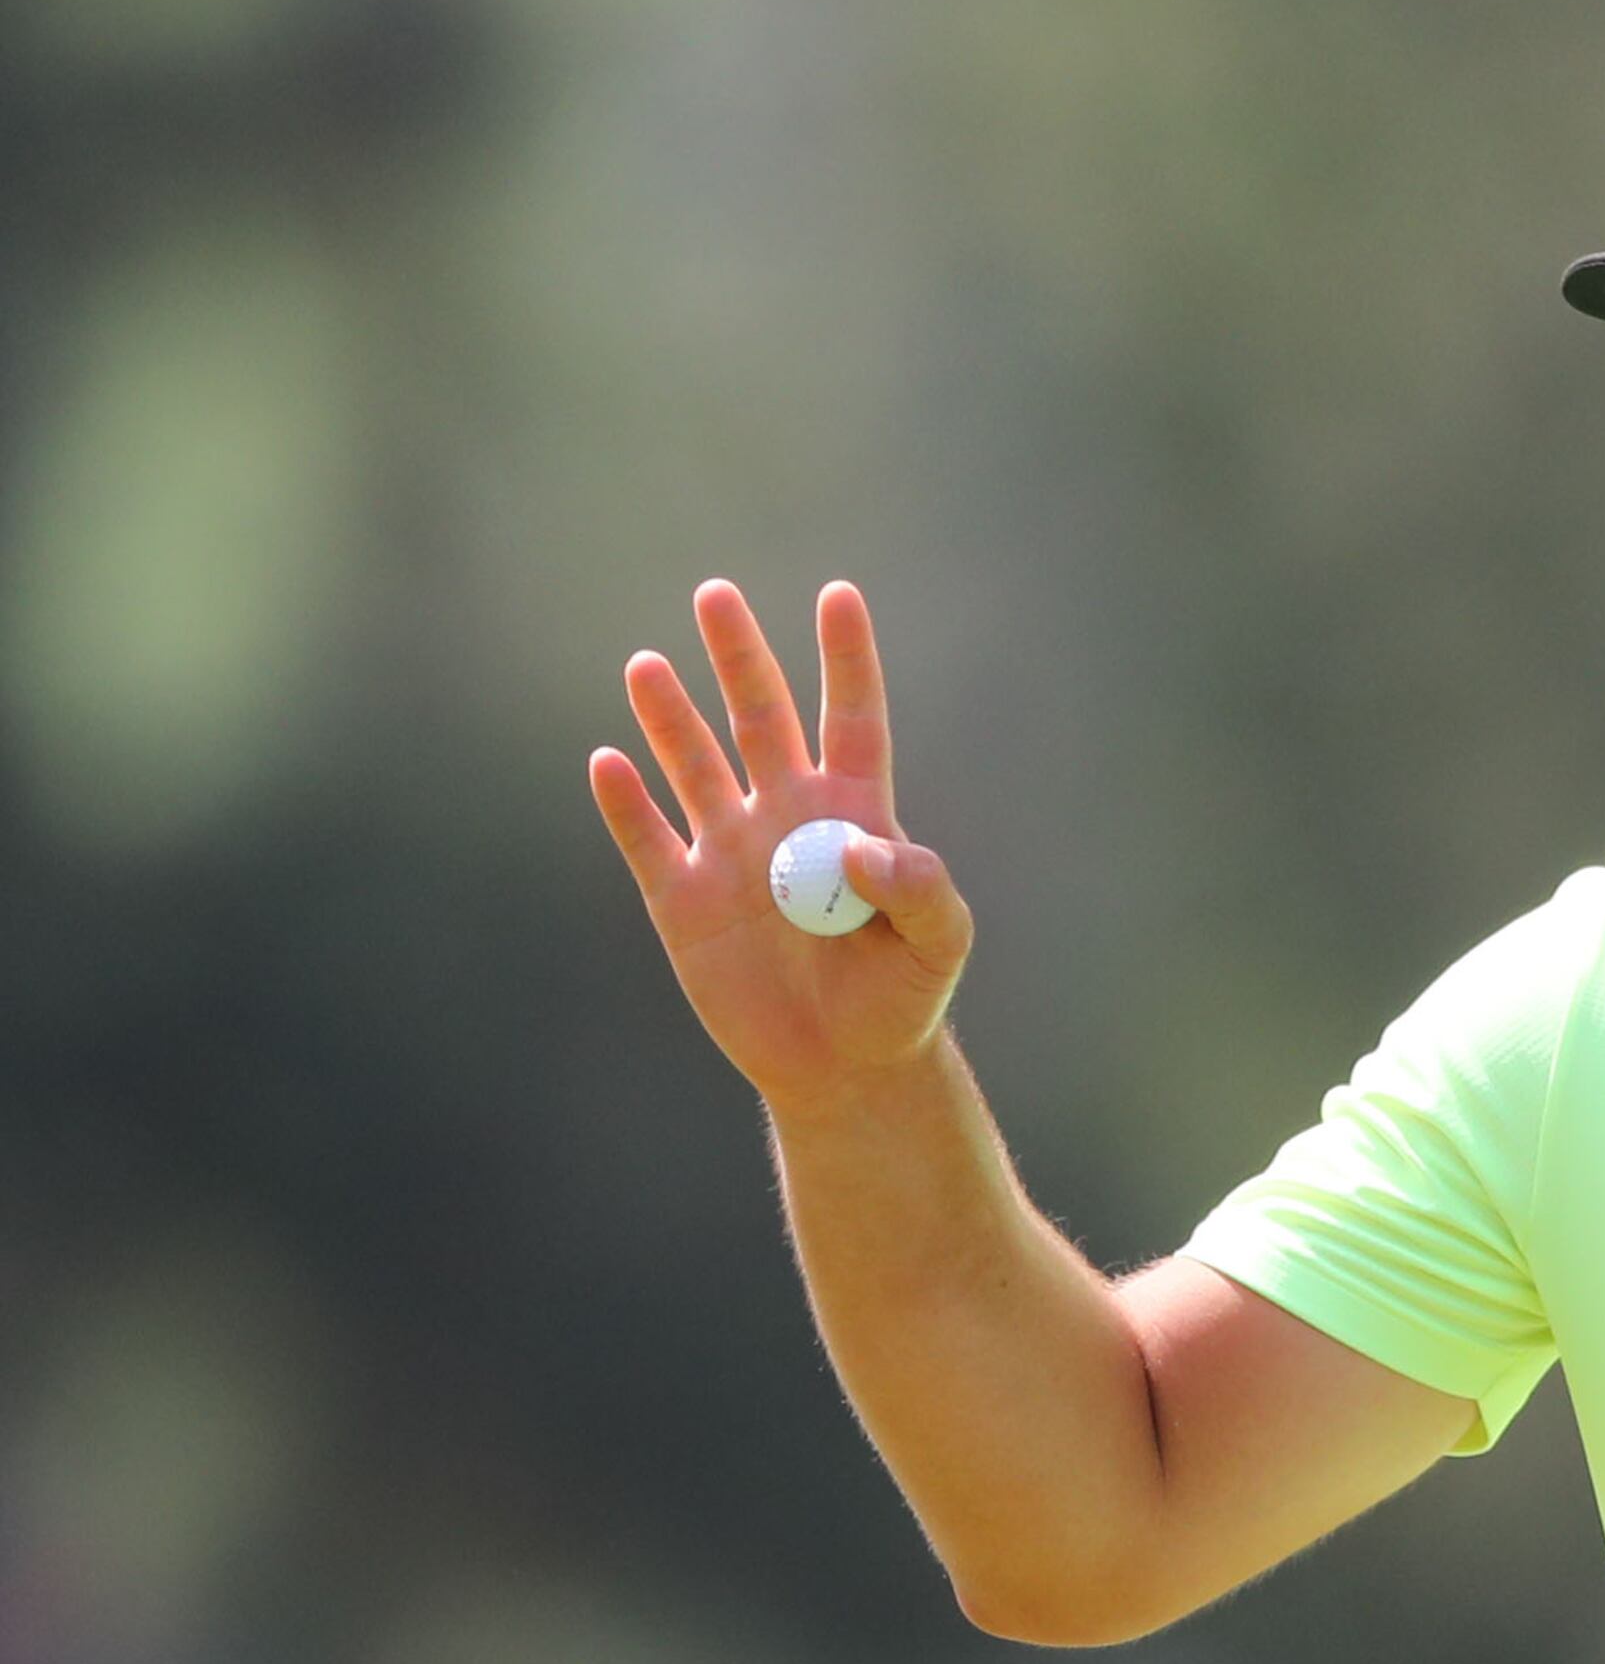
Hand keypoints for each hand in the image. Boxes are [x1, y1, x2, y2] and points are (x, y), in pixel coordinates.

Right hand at [590, 580, 973, 1105]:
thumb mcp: (937, 943)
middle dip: (738, 659)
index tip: (839, 595)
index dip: (845, 659)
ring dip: (669, 716)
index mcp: (851, 814)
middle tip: (716, 596)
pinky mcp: (683, 900)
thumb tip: (859, 847)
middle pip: (758, 718)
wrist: (845, 1069)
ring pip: (693, 764)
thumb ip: (918, 887)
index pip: (849, 719)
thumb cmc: (902, 1000)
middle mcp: (785, 818)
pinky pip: (647, 841)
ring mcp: (729, 853)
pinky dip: (626, 804)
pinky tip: (609, 763)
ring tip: (648, 665)